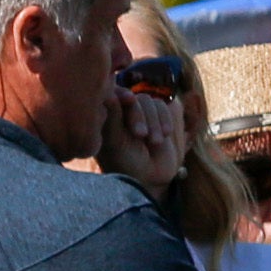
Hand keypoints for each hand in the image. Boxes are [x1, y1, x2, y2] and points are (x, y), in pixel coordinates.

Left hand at [98, 80, 185, 194]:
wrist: (149, 178)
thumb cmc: (124, 162)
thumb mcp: (115, 141)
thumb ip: (112, 116)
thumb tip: (109, 92)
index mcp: (105, 116)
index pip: (112, 94)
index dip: (121, 93)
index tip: (129, 99)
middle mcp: (121, 112)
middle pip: (134, 98)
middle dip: (139, 116)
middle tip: (141, 135)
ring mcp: (141, 113)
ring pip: (150, 101)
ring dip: (154, 121)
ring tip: (154, 142)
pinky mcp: (158, 116)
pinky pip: (164, 106)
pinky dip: (165, 120)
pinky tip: (164, 136)